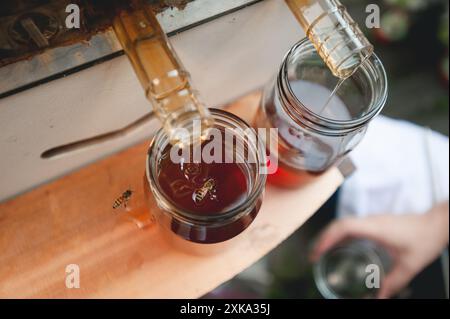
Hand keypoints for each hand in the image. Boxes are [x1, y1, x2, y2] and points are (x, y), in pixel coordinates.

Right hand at [310, 202, 448, 297]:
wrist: (437, 224)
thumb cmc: (425, 239)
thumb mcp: (409, 266)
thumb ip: (393, 283)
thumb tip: (378, 299)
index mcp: (375, 228)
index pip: (344, 227)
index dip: (327, 238)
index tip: (318, 251)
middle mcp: (371, 221)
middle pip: (338, 225)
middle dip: (323, 238)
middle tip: (313, 256)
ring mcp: (372, 221)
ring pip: (343, 224)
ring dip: (330, 236)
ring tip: (321, 251)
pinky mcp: (375, 223)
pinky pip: (351, 226)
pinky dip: (340, 235)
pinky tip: (338, 246)